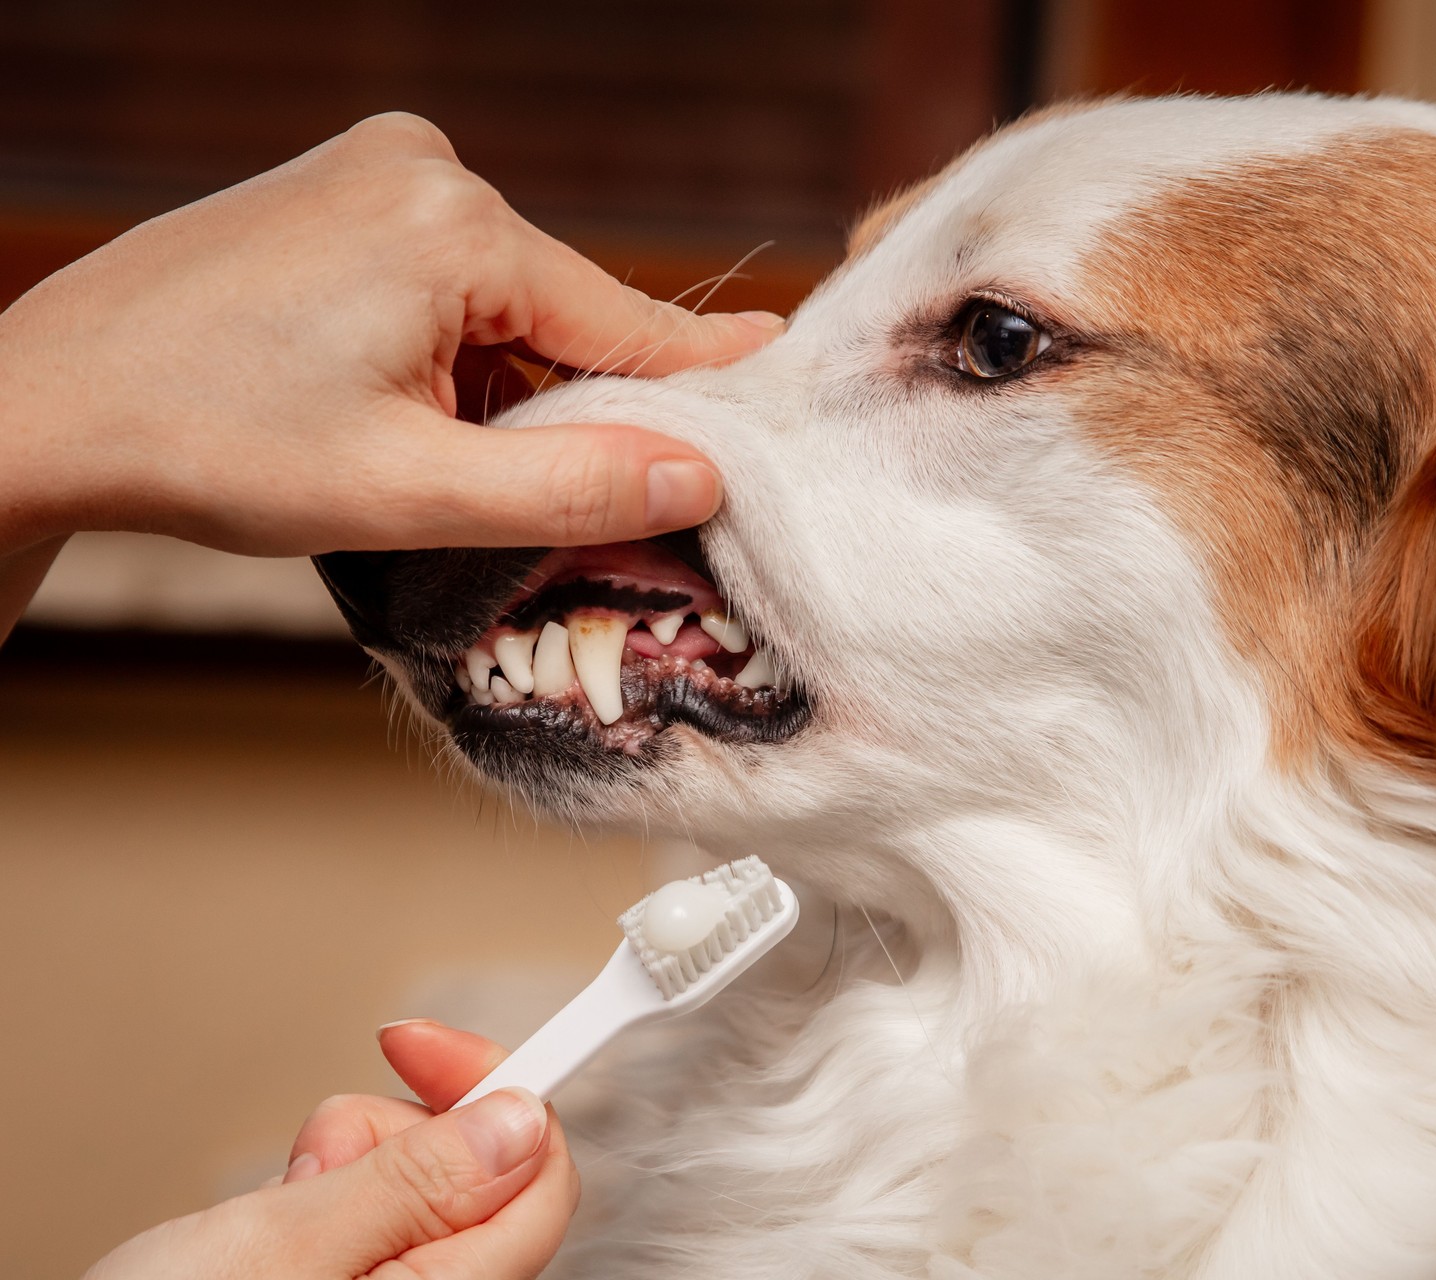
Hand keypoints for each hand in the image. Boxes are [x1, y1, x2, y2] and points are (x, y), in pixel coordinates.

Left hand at [0, 111, 781, 560]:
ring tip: (416, 452)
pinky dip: (451, 347)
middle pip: (564, 312)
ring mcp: (376, 165)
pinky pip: (446, 276)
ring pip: (505, 301)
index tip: (783, 382)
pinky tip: (386, 402)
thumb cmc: (212, 445)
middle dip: (566, 404)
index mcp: (455, 226)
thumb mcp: (409, 492)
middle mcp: (425, 167)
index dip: (699, 380)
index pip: (625, 321)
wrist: (49, 401)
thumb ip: (568, 488)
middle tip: (534, 494)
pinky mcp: (341, 186)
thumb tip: (699, 477)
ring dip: (498, 383)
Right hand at [85, 1021, 572, 1279]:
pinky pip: (365, 1220)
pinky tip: (262, 1232)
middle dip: (391, 1133)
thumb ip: (415, 1185)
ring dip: (341, 1168)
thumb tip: (520, 1122)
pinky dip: (316, 1201)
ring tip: (271, 1212)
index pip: (539, 1177)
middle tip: (313, 1159)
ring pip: (410, 1187)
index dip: (496, 1090)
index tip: (425, 1044)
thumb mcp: (283, 1247)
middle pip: (472, 1171)